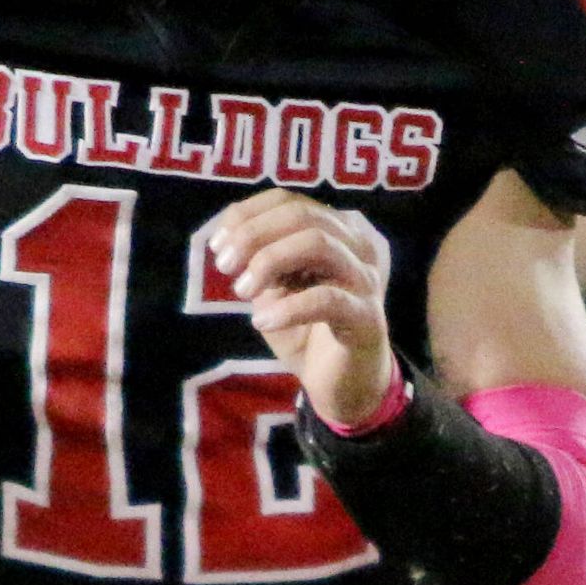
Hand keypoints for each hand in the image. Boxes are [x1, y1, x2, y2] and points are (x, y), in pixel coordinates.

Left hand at [207, 188, 397, 428]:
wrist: (342, 383)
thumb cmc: (306, 329)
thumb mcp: (274, 287)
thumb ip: (258, 257)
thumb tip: (226, 233)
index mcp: (337, 230)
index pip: (290, 201)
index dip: (248, 215)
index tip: (217, 245)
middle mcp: (357, 245)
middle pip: (303, 215)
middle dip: (254, 235)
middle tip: (224, 266)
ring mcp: (366, 278)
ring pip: (318, 244)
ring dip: (269, 261)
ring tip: (242, 290)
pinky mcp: (368, 316)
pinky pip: (327, 299)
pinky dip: (287, 307)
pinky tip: (263, 321)